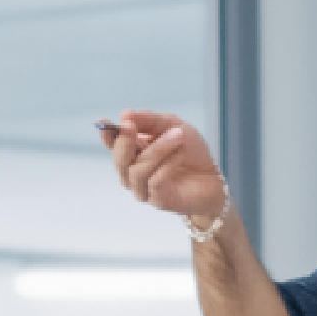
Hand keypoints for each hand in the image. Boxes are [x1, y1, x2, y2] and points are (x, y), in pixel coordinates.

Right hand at [98, 111, 228, 233]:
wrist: (212, 176)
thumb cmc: (190, 151)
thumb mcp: (172, 125)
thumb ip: (149, 120)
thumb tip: (125, 114)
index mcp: (133, 153)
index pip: (113, 146)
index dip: (107, 135)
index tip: (104, 123)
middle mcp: (133, 173)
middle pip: (120, 160)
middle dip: (125, 141)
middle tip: (132, 125)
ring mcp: (144, 189)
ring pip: (138, 171)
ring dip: (157, 150)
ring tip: (177, 135)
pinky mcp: (158, 201)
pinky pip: (155, 182)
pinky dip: (167, 165)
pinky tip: (180, 155)